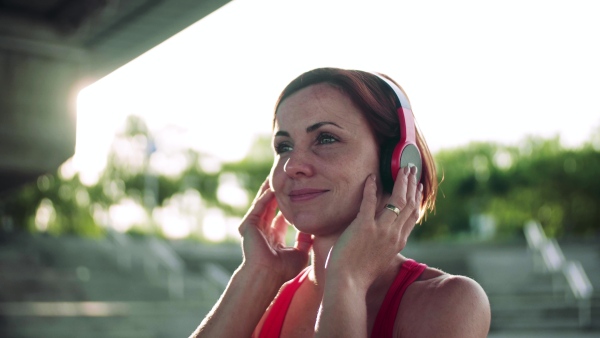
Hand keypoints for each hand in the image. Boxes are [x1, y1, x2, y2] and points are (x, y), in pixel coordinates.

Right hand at [238, 179, 312, 282]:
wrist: (267, 274)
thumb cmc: (283, 269)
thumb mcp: (301, 253)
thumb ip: (306, 241)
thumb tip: (314, 230)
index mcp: (274, 238)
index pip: (281, 219)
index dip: (289, 208)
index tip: (299, 197)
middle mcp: (263, 231)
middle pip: (271, 208)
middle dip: (279, 195)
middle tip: (288, 182)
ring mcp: (255, 228)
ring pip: (263, 204)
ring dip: (270, 191)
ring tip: (279, 177)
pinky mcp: (248, 224)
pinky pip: (258, 206)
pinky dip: (265, 196)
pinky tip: (273, 187)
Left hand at [324, 166, 422, 289]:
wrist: (348, 284)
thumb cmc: (359, 275)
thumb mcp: (380, 260)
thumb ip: (384, 246)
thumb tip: (382, 238)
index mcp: (398, 242)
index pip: (413, 215)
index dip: (417, 198)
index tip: (418, 186)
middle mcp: (394, 234)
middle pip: (408, 204)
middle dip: (411, 184)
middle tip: (412, 169)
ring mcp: (380, 230)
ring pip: (396, 200)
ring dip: (400, 181)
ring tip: (401, 168)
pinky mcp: (364, 227)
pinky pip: (369, 201)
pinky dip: (370, 187)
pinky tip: (370, 177)